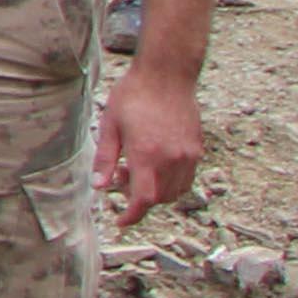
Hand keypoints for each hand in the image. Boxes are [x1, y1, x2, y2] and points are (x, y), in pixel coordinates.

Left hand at [97, 67, 204, 226]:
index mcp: (147, 155)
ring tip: (136, 166)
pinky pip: (187, 178)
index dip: (132, 216)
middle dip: (139, 199)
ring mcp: (189, 155)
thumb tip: (100, 187)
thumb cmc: (134, 96)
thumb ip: (105, 159)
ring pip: (176, 191)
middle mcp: (172, 160)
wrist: (166, 75)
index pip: (144, 200)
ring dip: (156, 191)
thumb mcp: (110, 126)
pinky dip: (171, 182)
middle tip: (121, 176)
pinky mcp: (197, 149)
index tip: (121, 221)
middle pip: (160, 199)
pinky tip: (155, 163)